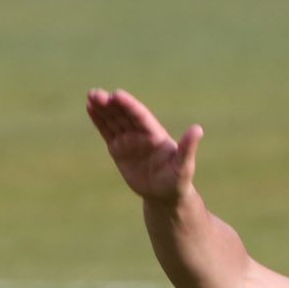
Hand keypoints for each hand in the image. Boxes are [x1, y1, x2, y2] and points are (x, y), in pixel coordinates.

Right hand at [86, 88, 203, 203]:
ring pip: (114, 120)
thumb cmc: (177, 180)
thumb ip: (188, 148)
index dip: (129, 105)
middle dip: (111, 104)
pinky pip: (107, 131)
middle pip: (124, 115)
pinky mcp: (119, 148)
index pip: (140, 116)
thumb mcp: (184, 166)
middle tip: (96, 93)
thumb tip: (198, 129)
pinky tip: (91, 108)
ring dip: (102, 108)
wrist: (164, 194)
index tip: (117, 95)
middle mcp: (142, 133)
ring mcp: (129, 139)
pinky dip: (99, 120)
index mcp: (156, 134)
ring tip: (91, 95)